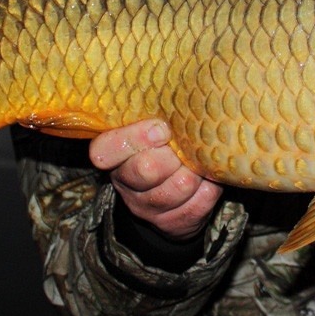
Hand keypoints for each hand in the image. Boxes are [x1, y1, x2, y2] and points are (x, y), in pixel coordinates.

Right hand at [89, 119, 222, 240]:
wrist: (169, 198)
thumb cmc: (159, 147)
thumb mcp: (147, 128)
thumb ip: (155, 114)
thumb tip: (185, 92)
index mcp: (112, 155)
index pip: (104, 151)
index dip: (136, 138)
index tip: (162, 128)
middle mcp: (125, 184)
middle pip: (146, 169)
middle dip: (173, 154)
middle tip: (186, 144)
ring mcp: (147, 207)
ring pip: (177, 187)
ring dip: (196, 170)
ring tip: (200, 159)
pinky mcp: (172, 222)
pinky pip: (199, 202)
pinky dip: (210, 186)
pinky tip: (209, 176)